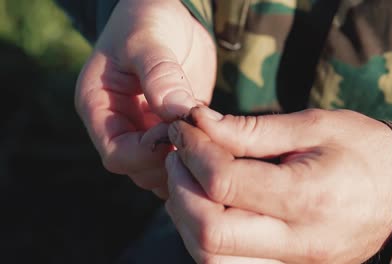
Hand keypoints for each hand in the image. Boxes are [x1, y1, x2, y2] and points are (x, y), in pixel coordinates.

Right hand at [75, 0, 215, 197]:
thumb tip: (178, 114)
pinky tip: (219, 143)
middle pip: (140, 170)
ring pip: (163, 170)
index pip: (116, 154)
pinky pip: (182, 156)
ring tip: (214, 145)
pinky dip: (199, 157)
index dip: (148, 152)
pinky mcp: (171, 129)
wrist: (170, 13)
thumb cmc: (148, 18)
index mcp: (99, 107)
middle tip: (204, 142)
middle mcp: (120, 125)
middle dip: (171, 162)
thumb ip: (159, 75)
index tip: (177, 130)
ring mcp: (146, 129)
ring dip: (188, 165)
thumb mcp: (147, 40)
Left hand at [165, 107, 391, 262]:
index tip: (187, 128)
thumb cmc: (365, 151)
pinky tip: (209, 204)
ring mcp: (292, 263)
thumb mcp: (315, 126)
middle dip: (181, 189)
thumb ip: (252, 130)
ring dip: (187, 217)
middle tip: (180, 156)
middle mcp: (297, 242)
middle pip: (209, 233)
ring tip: (190, 178)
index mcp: (308, 197)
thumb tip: (200, 123)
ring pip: (211, 259)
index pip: (224, 183)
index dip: (194, 151)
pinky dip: (205, 235)